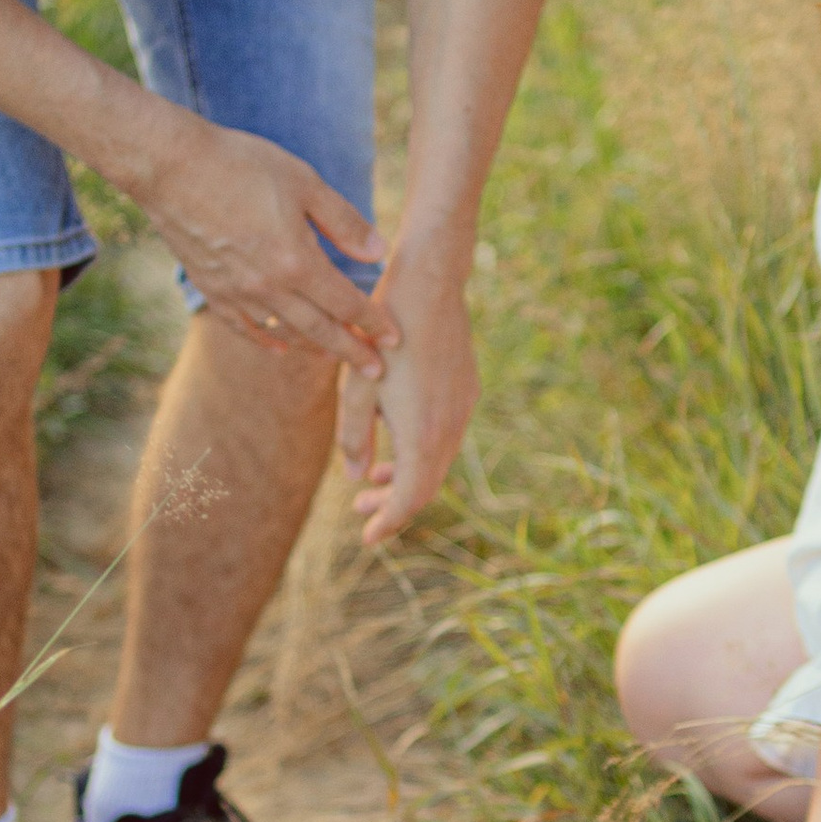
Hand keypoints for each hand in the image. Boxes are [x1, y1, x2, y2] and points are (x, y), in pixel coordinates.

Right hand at [138, 113, 384, 371]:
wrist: (170, 167)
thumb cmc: (241, 165)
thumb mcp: (304, 183)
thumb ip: (343, 222)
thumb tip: (380, 253)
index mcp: (297, 261)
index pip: (346, 303)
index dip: (373, 322)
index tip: (394, 339)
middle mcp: (268, 287)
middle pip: (320, 329)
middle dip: (352, 351)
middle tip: (376, 372)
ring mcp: (237, 292)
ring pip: (285, 331)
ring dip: (314, 348)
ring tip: (334, 357)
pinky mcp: (212, 288)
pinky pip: (244, 326)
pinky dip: (266, 340)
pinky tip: (279, 346)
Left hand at [337, 245, 477, 543]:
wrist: (431, 284)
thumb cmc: (382, 334)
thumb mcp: (354, 387)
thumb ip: (353, 437)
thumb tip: (354, 474)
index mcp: (422, 434)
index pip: (408, 499)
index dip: (387, 523)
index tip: (367, 537)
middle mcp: (450, 428)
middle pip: (426, 486)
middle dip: (392, 504)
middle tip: (359, 511)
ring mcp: (464, 409)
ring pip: (437, 462)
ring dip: (406, 476)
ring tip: (372, 475)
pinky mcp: (467, 391)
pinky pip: (445, 437)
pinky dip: (420, 452)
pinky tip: (394, 437)